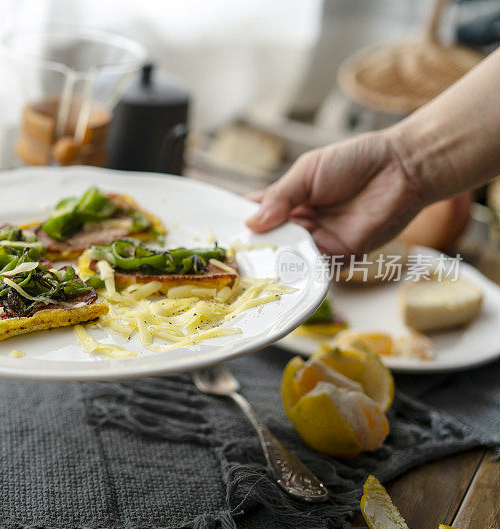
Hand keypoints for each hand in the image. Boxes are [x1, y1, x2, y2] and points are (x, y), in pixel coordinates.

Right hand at [245, 131, 425, 255]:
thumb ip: (280, 197)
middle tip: (232, 256)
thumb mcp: (307, 172)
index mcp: (290, 201)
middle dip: (253, 249)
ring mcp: (320, 243)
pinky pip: (315, 269)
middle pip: (270, 242)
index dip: (241, 225)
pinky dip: (300, 271)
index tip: (222, 233)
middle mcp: (302, 225)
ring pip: (289, 259)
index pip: (258, 217)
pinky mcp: (342, 256)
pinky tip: (285, 269)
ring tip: (254, 263)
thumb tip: (250, 222)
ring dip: (274, 262)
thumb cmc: (356, 161)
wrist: (403, 168)